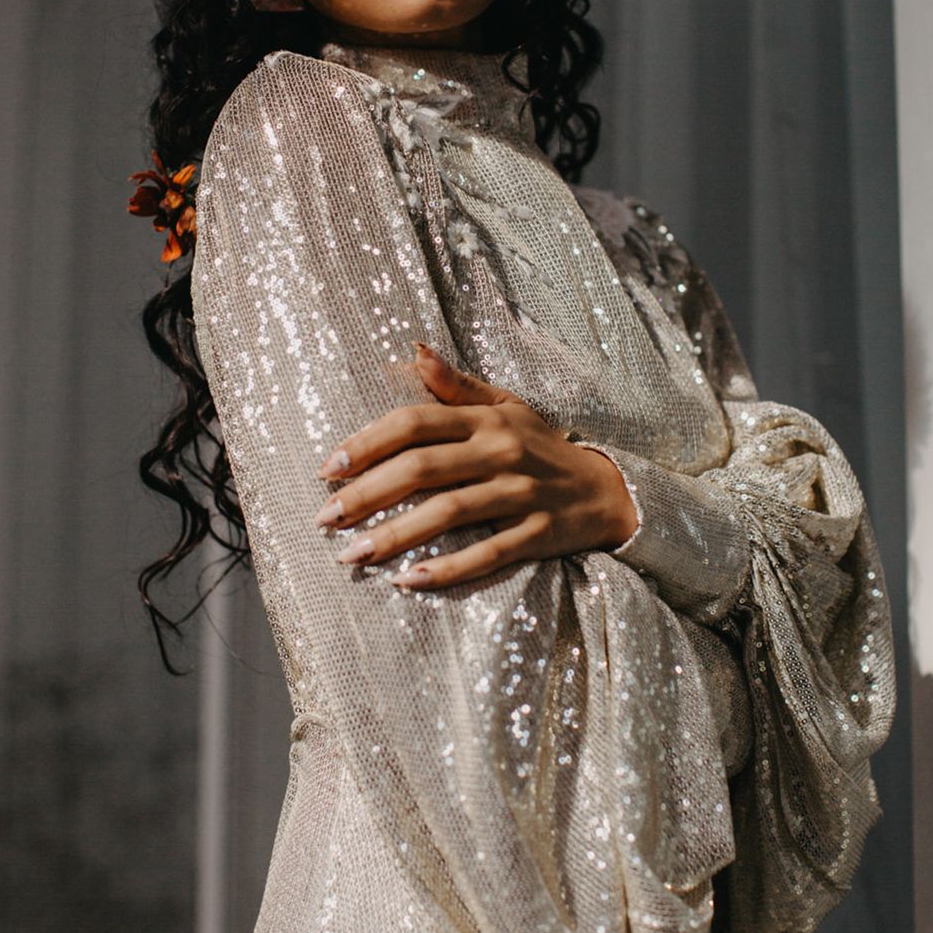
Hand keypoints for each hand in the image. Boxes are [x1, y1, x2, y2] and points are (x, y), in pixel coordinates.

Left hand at [312, 341, 639, 588]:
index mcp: (487, 419)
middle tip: (324, 517)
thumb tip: (413, 351)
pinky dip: (448, 569)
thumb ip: (456, 385)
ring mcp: (522, 494)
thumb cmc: (542, 445)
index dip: (368, 443)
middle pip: (424, 469)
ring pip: (450, 514)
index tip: (329, 467)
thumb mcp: (506, 406)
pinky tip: (408, 581)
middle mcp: (502, 452)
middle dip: (367, 493)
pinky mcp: (538, 535)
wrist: (607, 488)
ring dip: (396, 535)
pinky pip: (489, 554)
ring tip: (351, 555)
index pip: (416, 423)